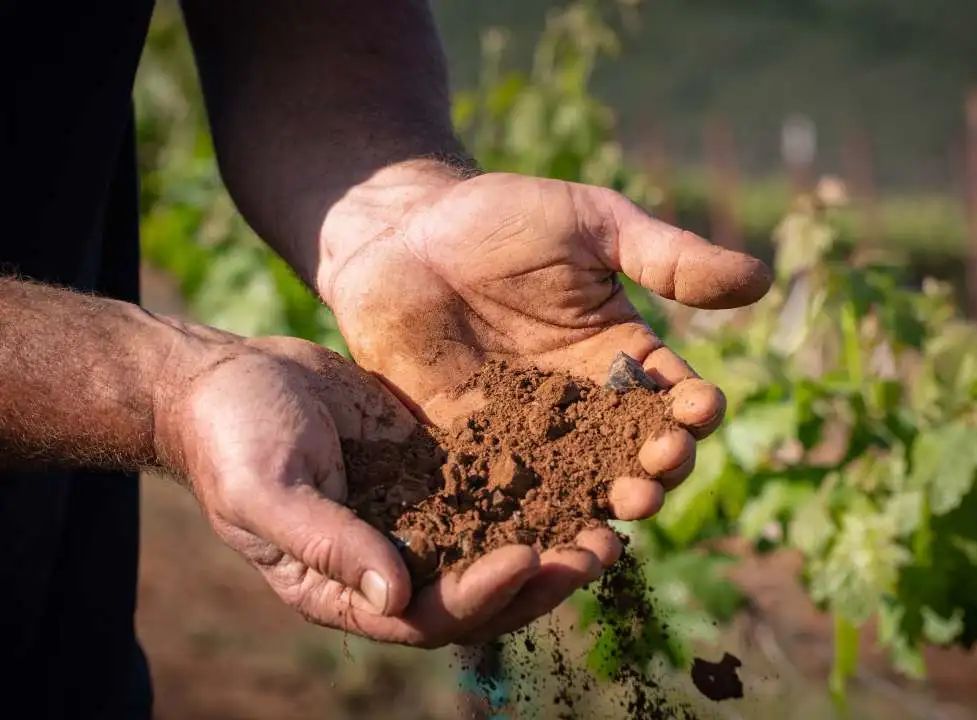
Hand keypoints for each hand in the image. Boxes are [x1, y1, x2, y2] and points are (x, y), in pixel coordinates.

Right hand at [155, 335, 618, 646]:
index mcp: (345, 589)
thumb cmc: (233, 438)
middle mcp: (390, 565)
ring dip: (552, 542)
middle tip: (598, 552)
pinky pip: (492, 490)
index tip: (529, 557)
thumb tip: (395, 598)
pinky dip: (536, 491)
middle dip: (540, 580)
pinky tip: (582, 472)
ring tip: (609, 525)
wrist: (229, 379)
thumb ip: (327, 544)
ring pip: (496, 544)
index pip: (428, 615)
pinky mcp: (433, 473)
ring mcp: (416, 518)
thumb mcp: (268, 491)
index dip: (482, 594)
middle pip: (480, 594)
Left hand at [322, 170, 771, 518]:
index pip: (672, 397)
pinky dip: (523, 523)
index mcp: (622, 357)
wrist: (402, 232)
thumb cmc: (500, 217)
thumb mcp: (592, 224)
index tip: (698, 410)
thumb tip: (762, 278)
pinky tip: (534, 540)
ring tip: (608, 526)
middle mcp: (583, 407)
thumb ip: (666, 257)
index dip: (693, 410)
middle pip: (634, 457)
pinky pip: (502, 496)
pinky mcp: (467, 451)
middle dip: (653, 473)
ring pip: (577, 489)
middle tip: (651, 476)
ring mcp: (525, 435)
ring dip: (599, 512)